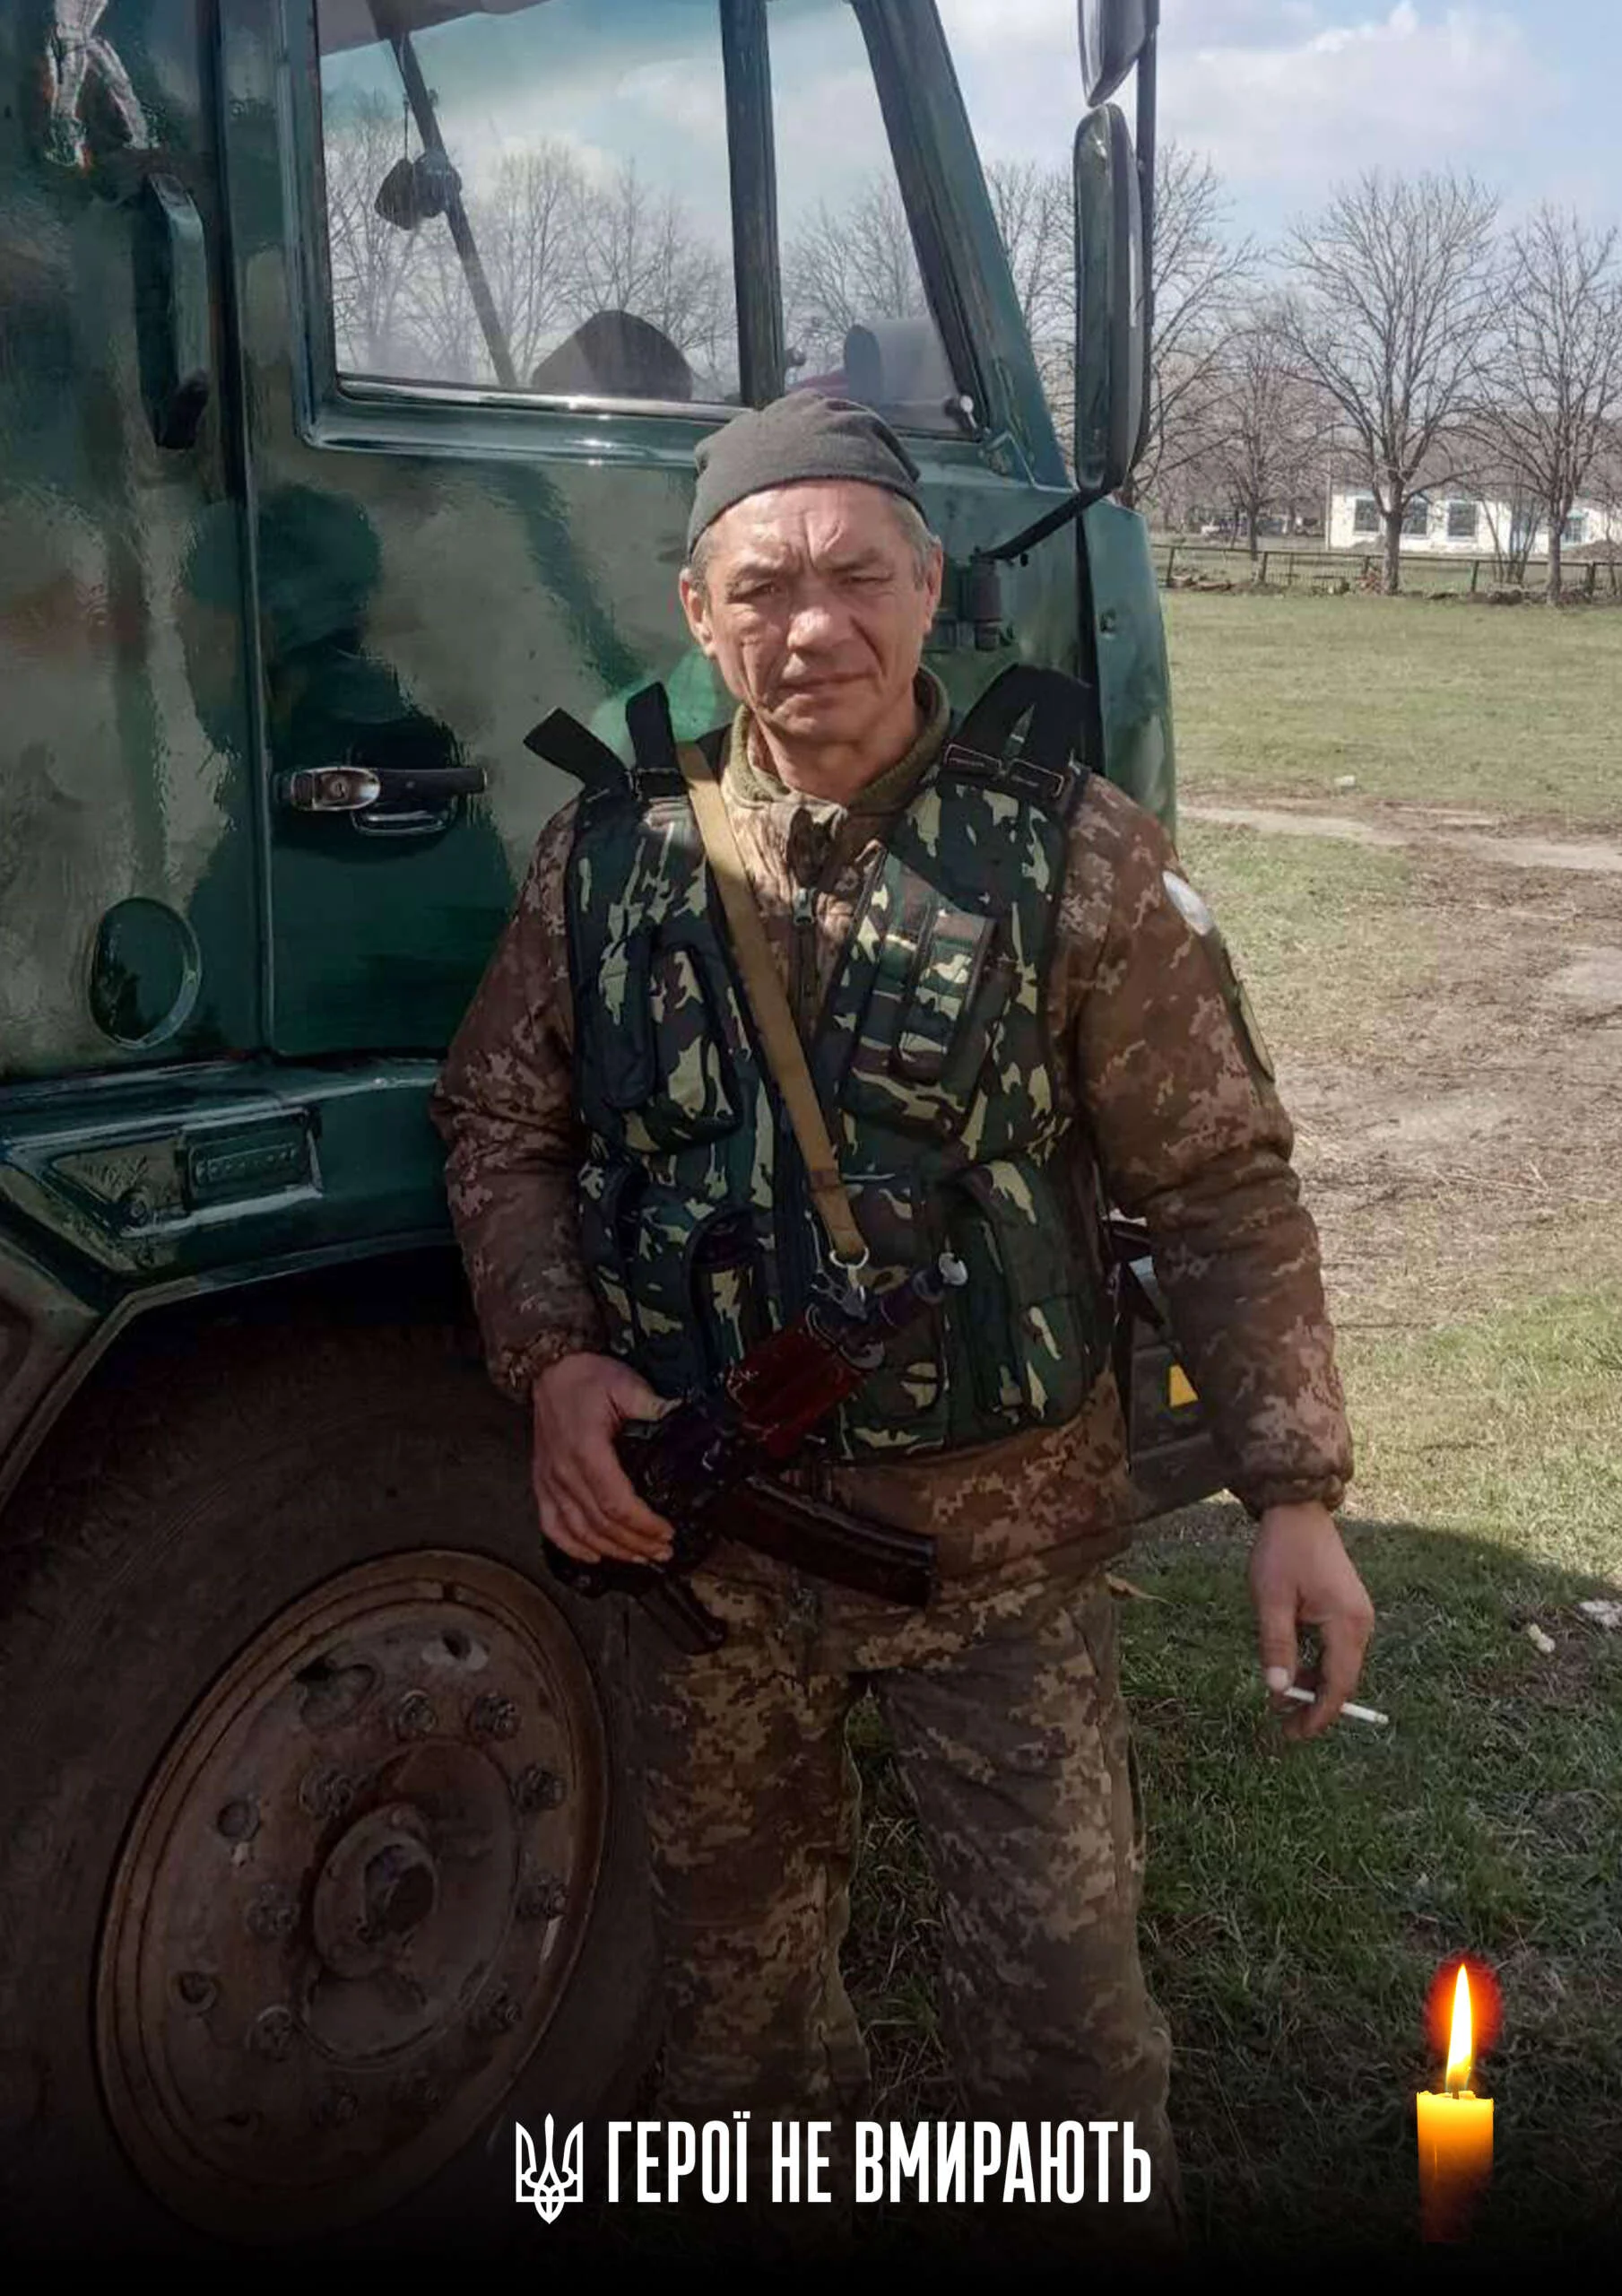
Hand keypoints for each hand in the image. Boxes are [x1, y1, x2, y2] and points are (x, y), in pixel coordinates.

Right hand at [531, 1353, 674, 1564]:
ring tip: (639, 1557)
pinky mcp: (543, 1483)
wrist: (549, 1369)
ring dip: (611, 1550)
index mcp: (586, 1450)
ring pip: (579, 1532)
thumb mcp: (624, 1384)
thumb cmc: (583, 1378)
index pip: (616, 1503)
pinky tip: (592, 1555)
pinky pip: (552, 1525)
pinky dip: (571, 1546)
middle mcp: (565, 1472)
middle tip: (663, 1551)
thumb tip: (681, 1417)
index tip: (666, 1532)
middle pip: (601, 1525)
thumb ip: (653, 1405)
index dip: (643, 1524)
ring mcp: (551, 1481)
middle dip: (636, 1543)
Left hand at [1249, 1500, 1374, 1741]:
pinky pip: (1336, 1647)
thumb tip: (1278, 1692)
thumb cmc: (1282, 1551)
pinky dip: (1316, 1662)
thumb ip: (1276, 1646)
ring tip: (1280, 1696)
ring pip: (1339, 1664)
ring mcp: (1358, 1615)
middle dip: (1315, 1705)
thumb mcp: (1270, 1599)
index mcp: (1346, 1623)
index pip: (1339, 1686)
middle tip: (1282, 1724)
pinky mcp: (1349, 1608)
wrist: (1297, 1510)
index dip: (1319, 1715)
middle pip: (1343, 1679)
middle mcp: (1361, 1623)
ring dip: (1313, 1683)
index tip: (1294, 1735)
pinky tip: (1291, 1665)